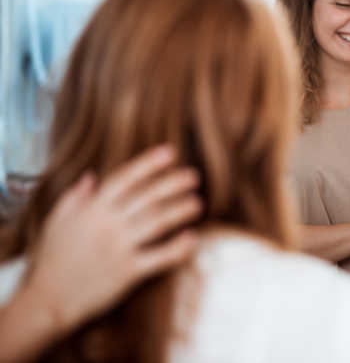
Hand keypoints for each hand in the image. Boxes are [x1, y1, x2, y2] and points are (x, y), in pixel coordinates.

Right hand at [23, 145, 201, 335]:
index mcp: (92, 210)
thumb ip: (75, 196)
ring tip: (198, 203)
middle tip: (194, 176)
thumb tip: (92, 175)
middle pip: (147, 198)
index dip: (148, 164)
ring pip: (157, 223)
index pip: (125, 179)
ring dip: (180, 211)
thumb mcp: (56, 221)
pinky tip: (192, 237)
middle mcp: (107, 225)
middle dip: (173, 184)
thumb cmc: (52, 259)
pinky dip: (178, 248)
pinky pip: (159, 258)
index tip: (170, 152)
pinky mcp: (128, 273)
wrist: (48, 300)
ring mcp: (119, 249)